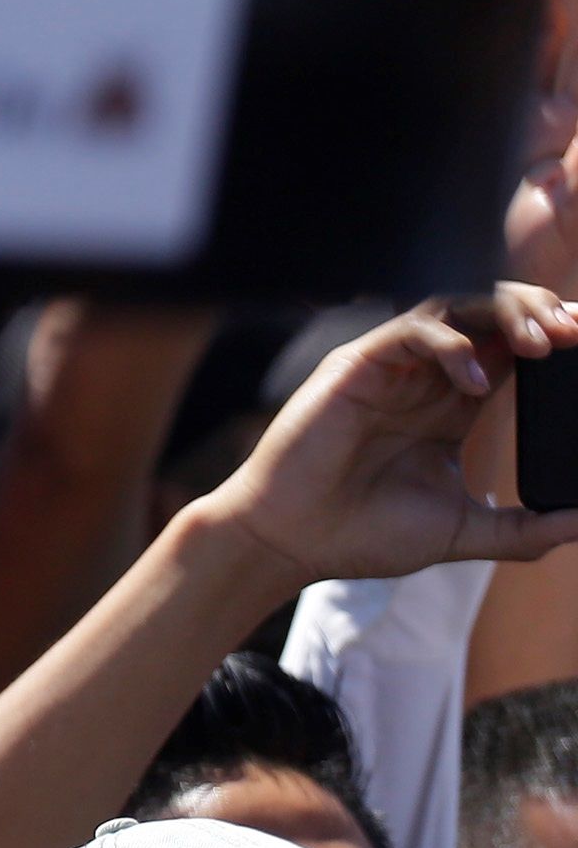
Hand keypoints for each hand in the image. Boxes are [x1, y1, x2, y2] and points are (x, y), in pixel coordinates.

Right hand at [190, 291, 577, 597]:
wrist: (296, 541)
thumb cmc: (364, 533)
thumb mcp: (464, 530)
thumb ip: (526, 528)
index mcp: (451, 407)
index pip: (512, 352)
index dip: (553, 341)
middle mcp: (425, 379)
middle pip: (490, 316)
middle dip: (538, 314)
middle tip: (574, 334)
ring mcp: (393, 368)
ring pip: (455, 306)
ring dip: (505, 314)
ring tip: (541, 344)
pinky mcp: (358, 365)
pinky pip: (411, 329)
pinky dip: (451, 344)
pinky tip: (476, 381)